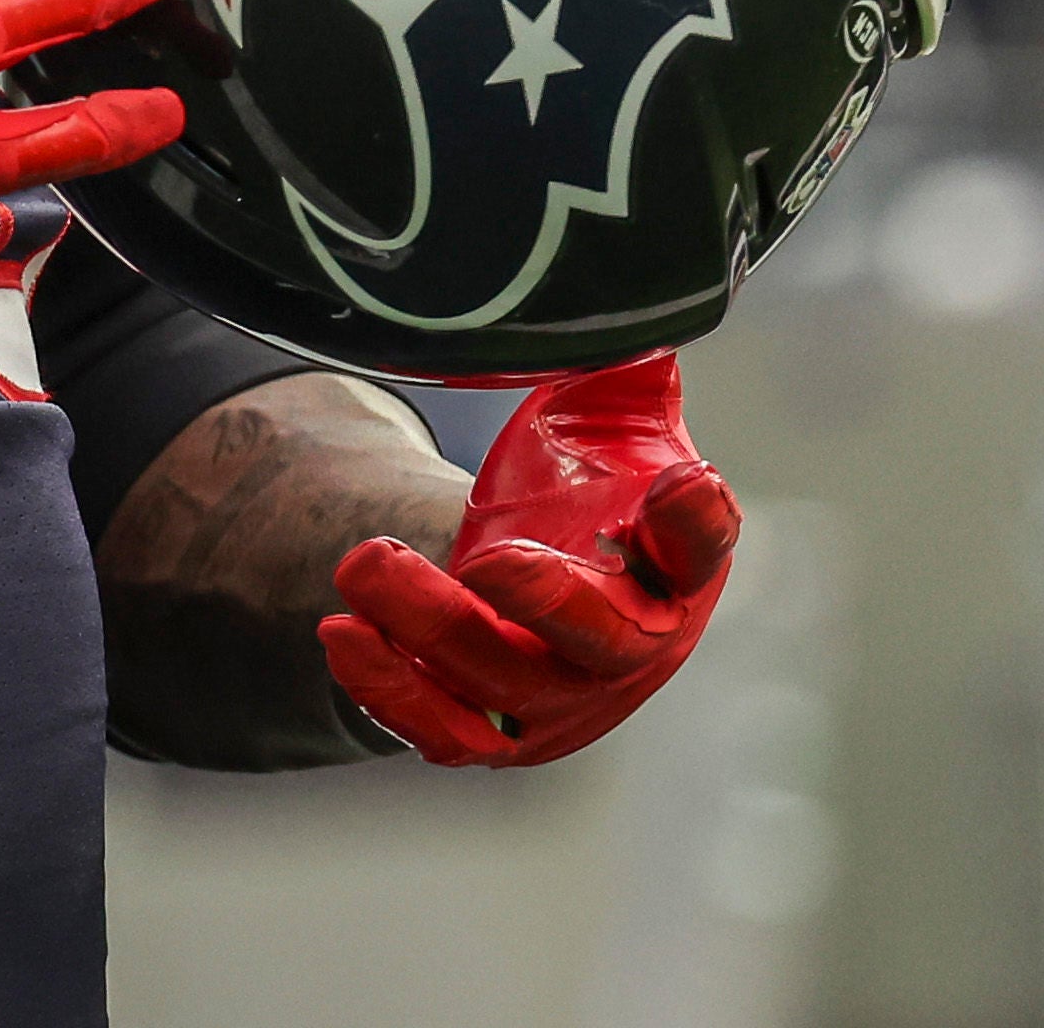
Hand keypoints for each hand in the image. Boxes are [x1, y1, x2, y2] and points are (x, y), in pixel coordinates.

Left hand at [317, 352, 737, 767]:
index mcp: (677, 565)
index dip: (697, 521)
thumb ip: (617, 370)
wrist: (536, 566)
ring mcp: (566, 699)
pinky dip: (391, 692)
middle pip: (604, 641)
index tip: (682, 480)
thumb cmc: (585, 481)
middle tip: (485, 554)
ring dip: (430, 636)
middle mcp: (634, 644)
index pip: (702, 545)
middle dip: (545, 600)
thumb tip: (629, 310)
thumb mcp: (605, 416)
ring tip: (362, 566)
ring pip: (503, 687)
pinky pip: (447, 732)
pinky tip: (341, 632)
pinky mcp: (498, 732)